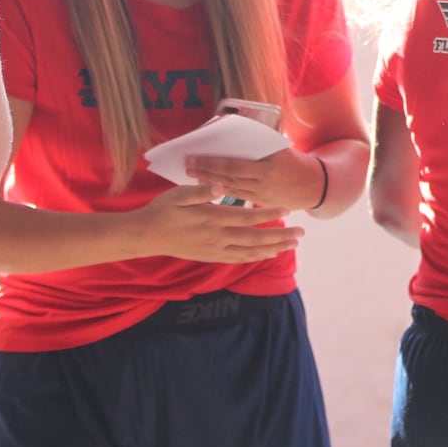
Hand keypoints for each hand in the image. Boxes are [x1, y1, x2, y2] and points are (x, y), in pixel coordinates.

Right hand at [132, 183, 302, 262]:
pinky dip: (256, 257)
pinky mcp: (211, 256)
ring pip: (251, 251)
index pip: (247, 217)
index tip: (287, 210)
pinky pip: (239, 259)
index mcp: (213, 218)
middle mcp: (218, 237)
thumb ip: (201, 190)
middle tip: (302, 234)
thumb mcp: (179, 194)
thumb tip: (220, 187)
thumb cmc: (163, 209)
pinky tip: (269, 254)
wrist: (146, 235)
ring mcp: (215, 249)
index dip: (268, 214)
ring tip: (292, 245)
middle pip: (256, 238)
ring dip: (273, 248)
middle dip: (281, 236)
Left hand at [185, 150, 324, 210]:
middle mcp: (264, 182)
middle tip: (186, 165)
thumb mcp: (281, 146)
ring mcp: (262, 195)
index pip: (234, 164)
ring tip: (191, 175)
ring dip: (208, 182)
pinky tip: (207, 186)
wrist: (313, 186)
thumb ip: (260, 140)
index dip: (211, 162)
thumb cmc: (293, 160)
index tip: (193, 157)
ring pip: (229, 188)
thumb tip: (234, 127)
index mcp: (269, 166)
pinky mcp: (260, 204)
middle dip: (205, 171)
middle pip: (228, 177)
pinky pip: (236, 197)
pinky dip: (220, 190)